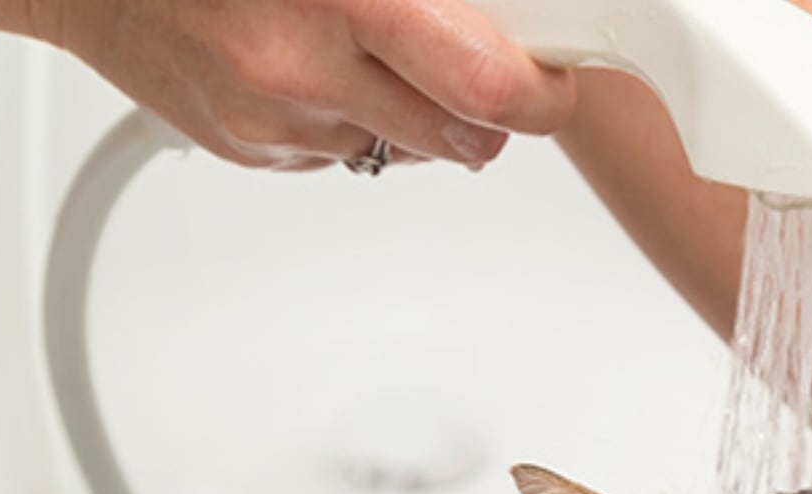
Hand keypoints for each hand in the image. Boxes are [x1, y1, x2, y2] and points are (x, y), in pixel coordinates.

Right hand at [41, 0, 575, 168]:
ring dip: (422, 110)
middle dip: (494, 109)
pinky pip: (351, 150)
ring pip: (413, 151)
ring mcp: (277, 119)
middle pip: (469, 138)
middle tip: (484, 64)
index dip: (545, 89)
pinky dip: (358, 114)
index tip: (557, 73)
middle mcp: (306, 65)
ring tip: (377, 45)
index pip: (493, 87)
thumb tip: (507, 25)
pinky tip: (317, 60)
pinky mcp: (255, 150)